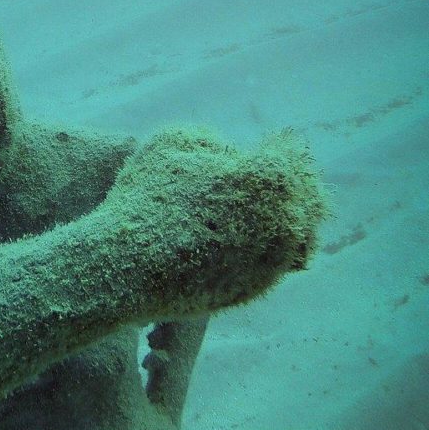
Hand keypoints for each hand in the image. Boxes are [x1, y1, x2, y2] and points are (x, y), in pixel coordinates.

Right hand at [98, 128, 324, 316]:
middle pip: (306, 196)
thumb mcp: (173, 142)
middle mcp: (285, 222)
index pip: (291, 154)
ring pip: (298, 233)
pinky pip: (276, 263)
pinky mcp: (257, 289)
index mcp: (270, 179)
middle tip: (266, 180)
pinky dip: (266, 248)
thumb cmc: (144, 198)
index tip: (266, 144)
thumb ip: (216, 140)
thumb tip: (237, 154)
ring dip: (282, 219)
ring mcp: (274, 260)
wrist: (124, 267)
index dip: (277, 146)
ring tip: (255, 211)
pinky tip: (240, 239)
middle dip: (288, 184)